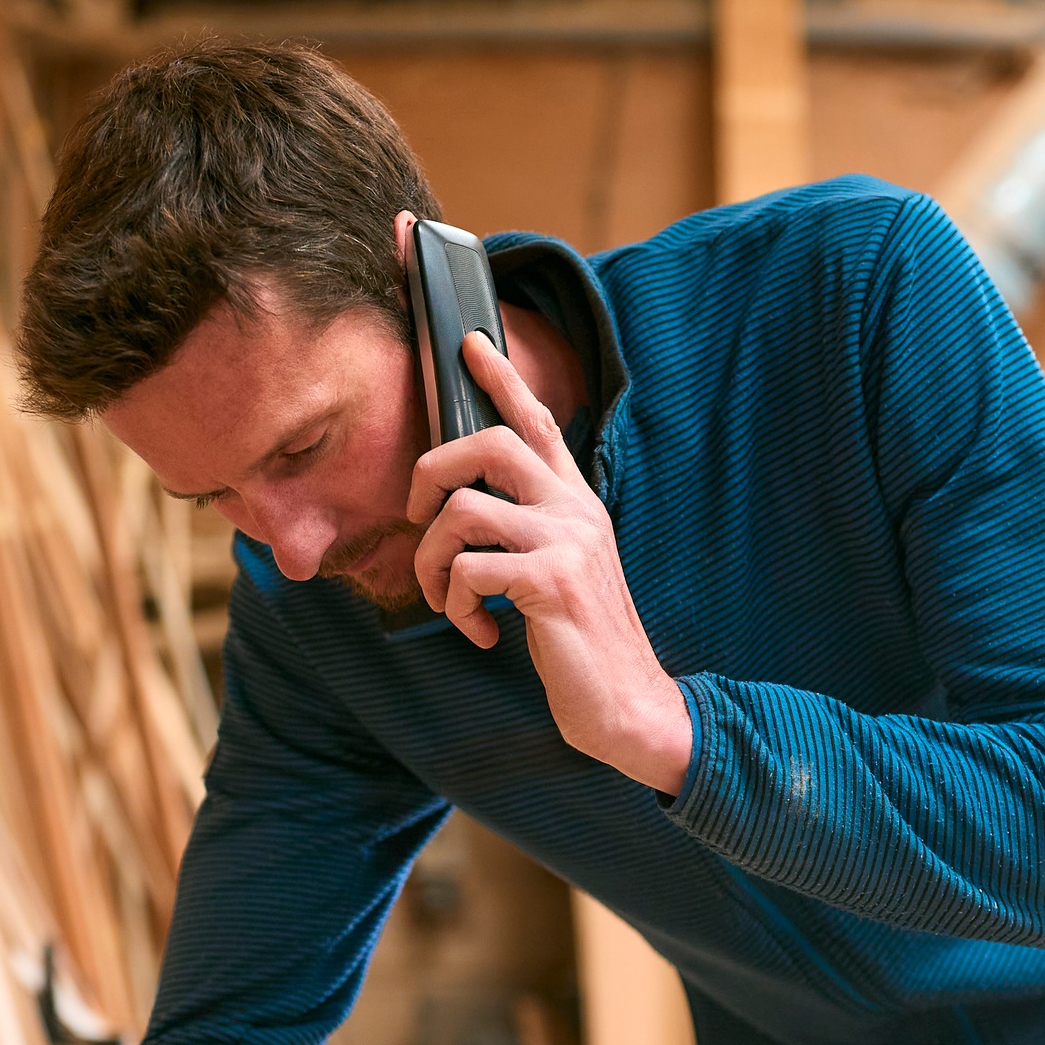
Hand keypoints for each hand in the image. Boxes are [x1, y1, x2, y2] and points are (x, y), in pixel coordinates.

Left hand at [407, 330, 692, 794]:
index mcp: (574, 501)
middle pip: (487, 444)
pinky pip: (471, 571)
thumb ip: (525, 533)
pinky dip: (457, 605)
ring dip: (433, 562)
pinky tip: (480, 631)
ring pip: (462, 512)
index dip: (501, 378)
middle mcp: (574, 509)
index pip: (538, 421)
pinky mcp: (552, 583)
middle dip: (430, 475)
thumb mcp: (556, 572)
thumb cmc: (580, 641)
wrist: (626, 702)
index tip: (470, 342)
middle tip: (417, 520)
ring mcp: (566, 542)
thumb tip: (462, 515)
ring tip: (449, 600)